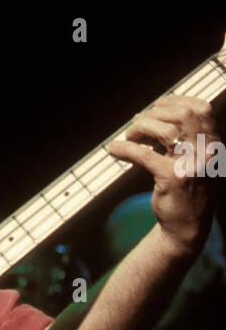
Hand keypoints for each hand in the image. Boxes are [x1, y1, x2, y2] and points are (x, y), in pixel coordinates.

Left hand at [106, 94, 218, 255]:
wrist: (187, 227)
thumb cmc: (187, 190)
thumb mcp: (192, 160)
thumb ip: (181, 139)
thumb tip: (151, 116)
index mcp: (214, 144)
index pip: (201, 109)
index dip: (177, 101)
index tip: (157, 105)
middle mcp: (208, 152)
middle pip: (184, 115)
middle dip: (156, 113)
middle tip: (137, 122)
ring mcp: (192, 165)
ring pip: (166, 131)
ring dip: (141, 128)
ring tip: (129, 136)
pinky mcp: (173, 179)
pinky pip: (144, 156)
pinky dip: (125, 149)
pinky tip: (114, 149)